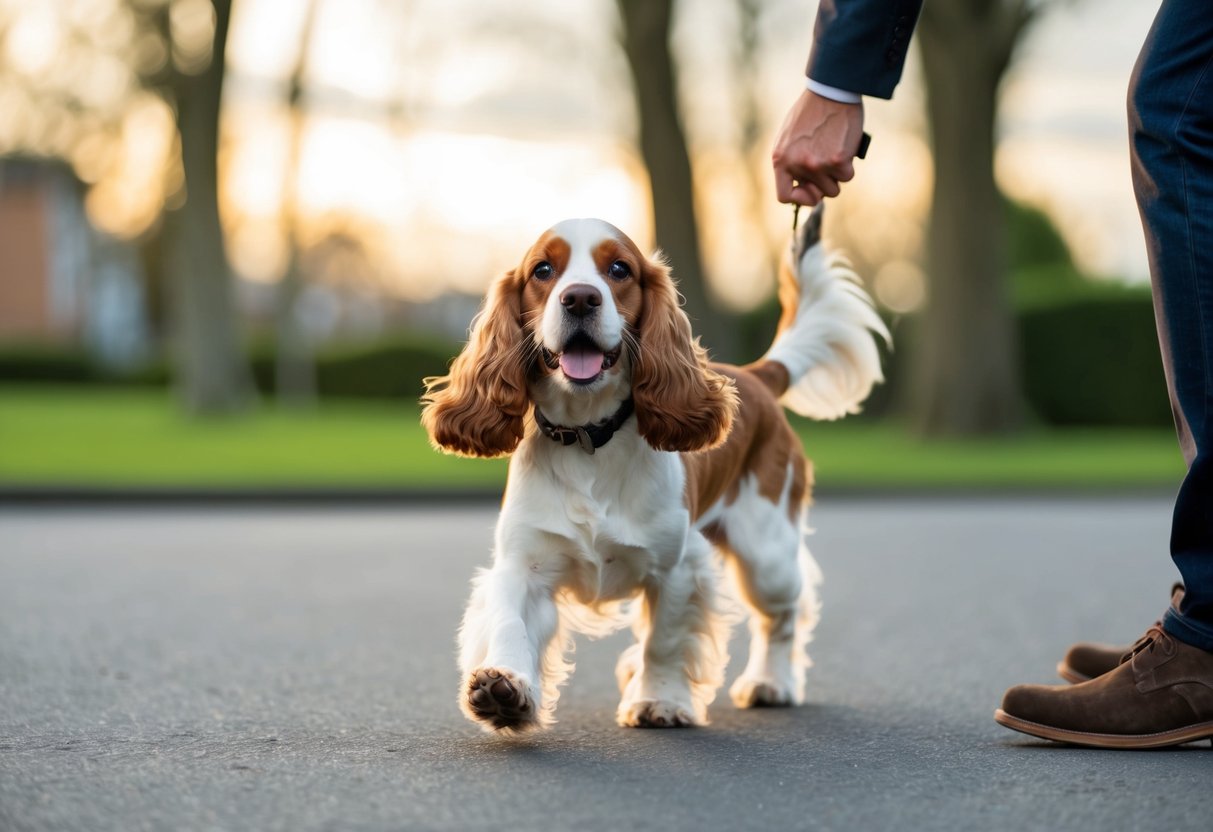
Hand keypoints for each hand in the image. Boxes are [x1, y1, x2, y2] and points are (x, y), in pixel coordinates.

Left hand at [772, 89, 864, 204]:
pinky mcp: (838, 161)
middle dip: (823, 185)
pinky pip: (847, 177)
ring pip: (833, 189)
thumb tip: (801, 186)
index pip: (784, 196)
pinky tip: (845, 148)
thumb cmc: (811, 112)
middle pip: (815, 195)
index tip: (809, 190)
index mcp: (780, 159)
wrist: (831, 91)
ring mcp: (817, 164)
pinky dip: (849, 165)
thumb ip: (791, 161)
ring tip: (835, 153)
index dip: (799, 198)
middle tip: (827, 167)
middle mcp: (797, 164)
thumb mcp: (789, 137)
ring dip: (837, 175)